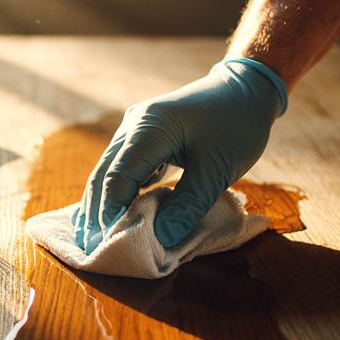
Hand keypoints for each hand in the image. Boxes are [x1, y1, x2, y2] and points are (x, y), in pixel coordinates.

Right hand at [73, 58, 287, 252]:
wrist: (247, 88)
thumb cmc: (236, 125)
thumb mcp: (217, 170)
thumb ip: (187, 205)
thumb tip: (160, 238)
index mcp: (149, 129)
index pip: (117, 178)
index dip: (110, 214)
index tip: (110, 246)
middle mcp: (133, 126)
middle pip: (103, 175)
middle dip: (96, 214)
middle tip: (93, 251)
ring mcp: (135, 129)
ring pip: (109, 172)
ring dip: (103, 205)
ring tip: (99, 240)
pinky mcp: (143, 137)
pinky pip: (122, 168)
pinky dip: (118, 193)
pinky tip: (116, 215)